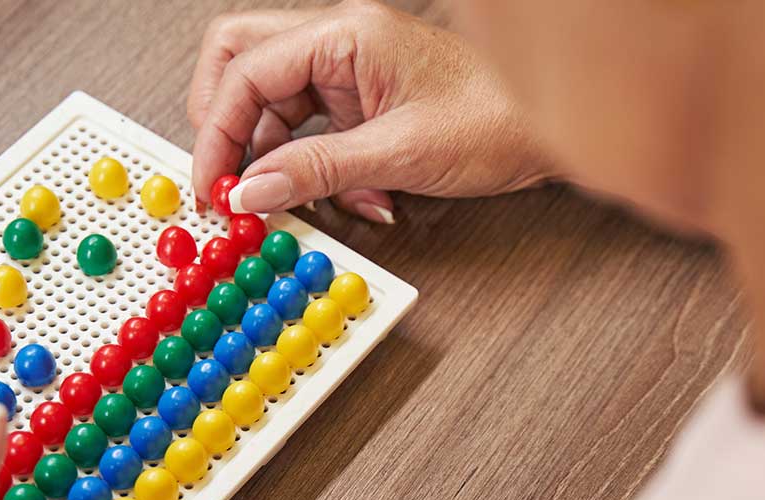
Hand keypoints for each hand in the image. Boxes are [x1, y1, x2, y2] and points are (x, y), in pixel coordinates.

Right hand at [188, 0, 557, 222]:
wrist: (550, 132)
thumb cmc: (496, 121)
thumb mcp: (398, 156)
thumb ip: (316, 172)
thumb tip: (251, 191)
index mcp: (346, 33)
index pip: (245, 69)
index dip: (218, 132)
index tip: (214, 186)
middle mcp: (340, 42)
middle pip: (241, 64)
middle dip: (226, 126)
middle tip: (227, 180)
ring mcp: (349, 71)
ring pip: (273, 103)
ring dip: (275, 158)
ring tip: (296, 201)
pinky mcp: (362, 102)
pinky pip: (311, 131)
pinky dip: (314, 170)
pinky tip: (349, 199)